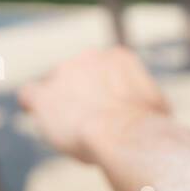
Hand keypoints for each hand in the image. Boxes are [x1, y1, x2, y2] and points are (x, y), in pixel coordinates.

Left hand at [18, 47, 169, 163]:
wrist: (120, 132)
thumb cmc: (145, 125)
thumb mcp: (158, 108)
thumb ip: (147, 103)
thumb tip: (156, 112)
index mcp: (119, 57)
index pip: (106, 69)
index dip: (107, 91)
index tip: (112, 111)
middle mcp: (90, 57)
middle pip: (81, 75)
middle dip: (86, 96)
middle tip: (95, 124)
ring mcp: (64, 74)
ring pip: (58, 87)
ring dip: (64, 105)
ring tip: (74, 131)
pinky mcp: (44, 97)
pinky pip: (31, 95)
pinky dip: (34, 105)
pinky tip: (38, 113)